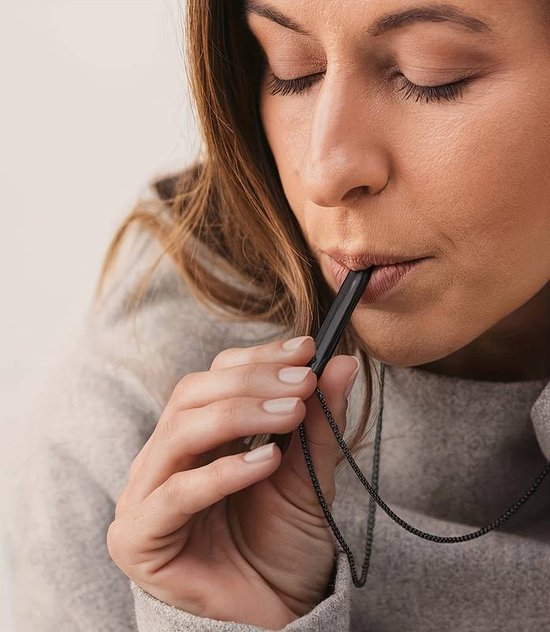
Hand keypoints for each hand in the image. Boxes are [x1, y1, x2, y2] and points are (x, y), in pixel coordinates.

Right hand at [107, 336, 358, 628]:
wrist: (272, 616)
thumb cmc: (283, 545)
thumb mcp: (309, 476)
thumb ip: (320, 423)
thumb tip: (344, 362)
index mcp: (198, 436)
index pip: (216, 376)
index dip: (259, 357)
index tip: (306, 348)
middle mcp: (165, 457)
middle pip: (193, 394)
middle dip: (252, 381)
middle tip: (304, 381)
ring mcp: (146, 494)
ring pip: (180, 431)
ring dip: (240, 414)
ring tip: (291, 414)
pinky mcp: (140, 537)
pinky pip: (178, 492)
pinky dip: (224, 471)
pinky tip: (268, 463)